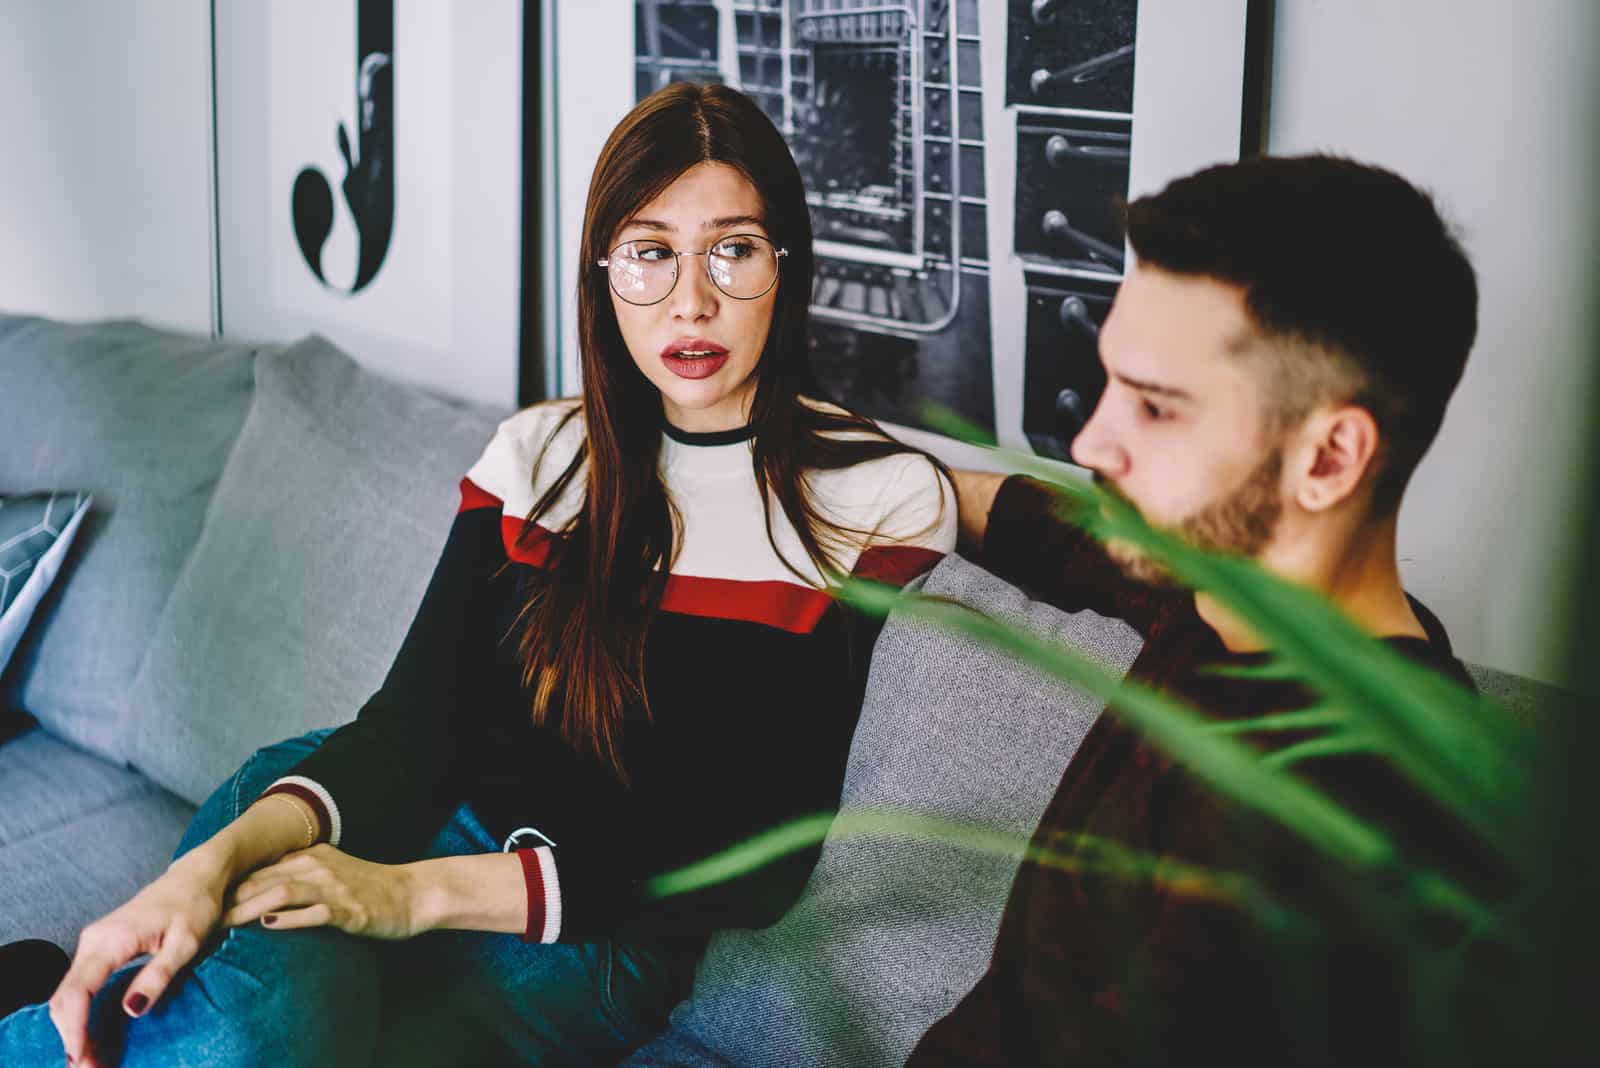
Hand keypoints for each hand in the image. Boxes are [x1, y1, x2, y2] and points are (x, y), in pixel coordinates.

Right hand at [48, 853, 227, 1067]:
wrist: (196, 877)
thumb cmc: (196, 905)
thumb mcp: (187, 942)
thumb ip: (158, 975)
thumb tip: (130, 1009)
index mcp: (113, 938)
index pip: (78, 990)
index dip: (75, 1028)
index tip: (82, 1057)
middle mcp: (94, 940)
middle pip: (66, 997)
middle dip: (72, 1036)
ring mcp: (94, 944)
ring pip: (69, 993)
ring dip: (75, 1028)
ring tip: (91, 1060)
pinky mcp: (101, 949)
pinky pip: (81, 986)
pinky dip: (82, 1014)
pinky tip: (93, 1036)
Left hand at [222, 844, 423, 940]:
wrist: (411, 894)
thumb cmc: (368, 889)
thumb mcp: (331, 873)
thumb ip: (297, 878)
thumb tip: (257, 896)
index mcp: (311, 856)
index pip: (260, 870)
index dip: (228, 886)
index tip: (202, 904)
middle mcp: (318, 867)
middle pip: (263, 880)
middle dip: (229, 899)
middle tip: (199, 918)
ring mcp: (334, 887)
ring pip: (283, 893)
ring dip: (250, 908)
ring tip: (223, 924)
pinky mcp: (349, 909)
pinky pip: (315, 913)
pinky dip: (290, 919)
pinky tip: (270, 926)